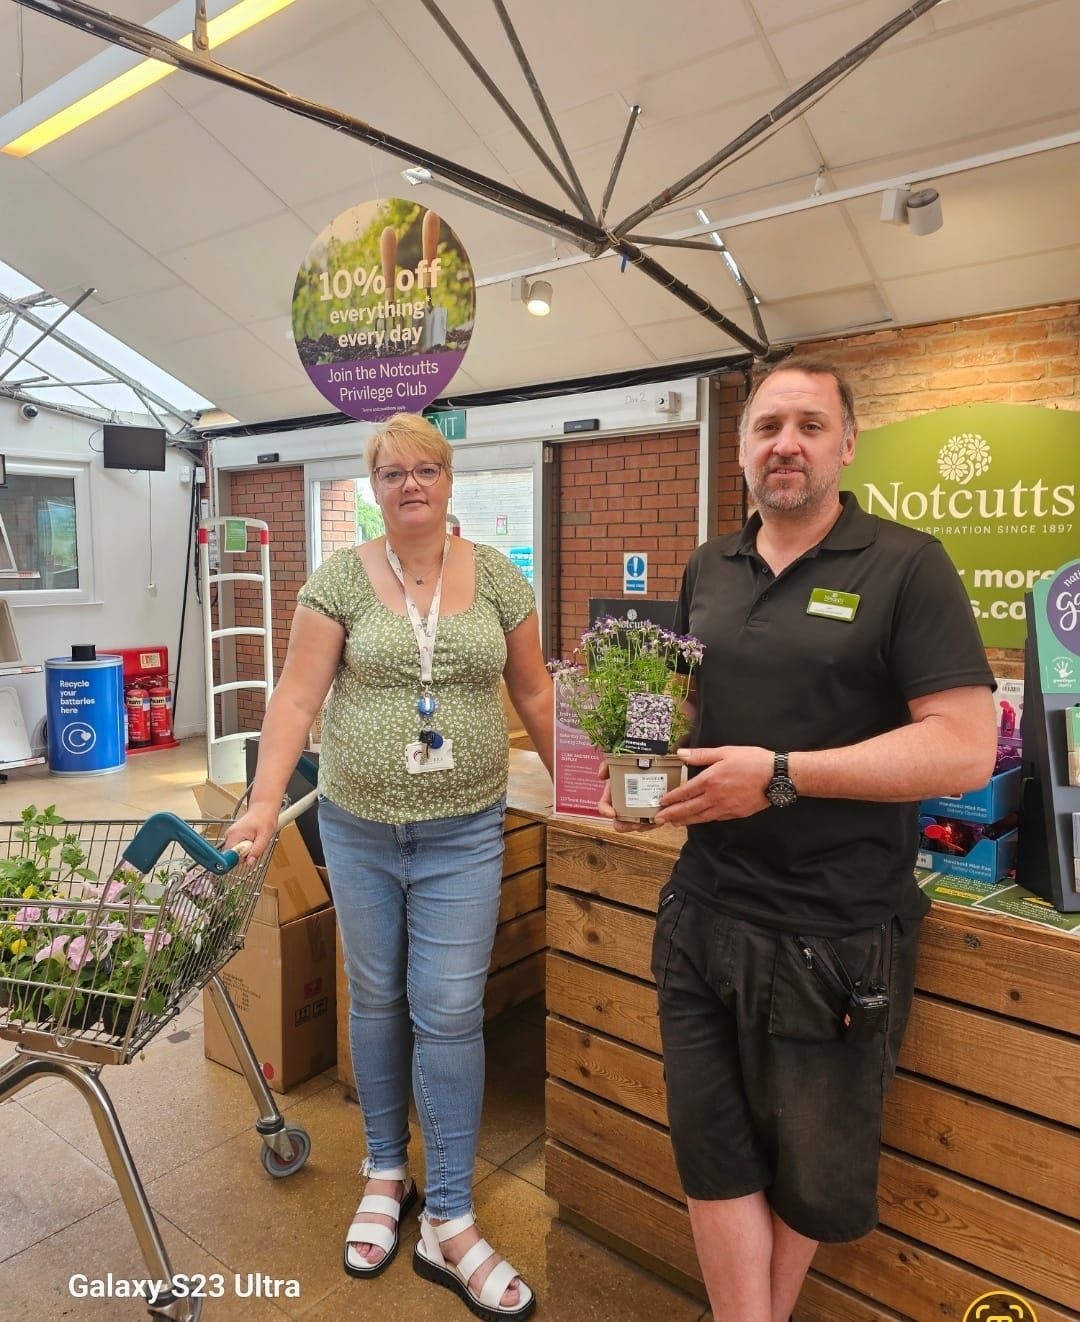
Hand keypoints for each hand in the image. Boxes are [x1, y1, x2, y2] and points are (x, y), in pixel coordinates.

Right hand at [222, 803, 278, 862]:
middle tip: (256, 845)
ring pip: (237, 852)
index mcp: (234, 835)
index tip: (249, 855)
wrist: (264, 808)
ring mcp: (231, 835)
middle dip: (246, 854)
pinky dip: (247, 847)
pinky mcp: (234, 836)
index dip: (241, 859)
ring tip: (256, 840)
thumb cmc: (265, 817)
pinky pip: (239, 847)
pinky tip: (254, 839)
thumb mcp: (265, 835)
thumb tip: (249, 862)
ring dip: (248, 851)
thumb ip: (257, 850)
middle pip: (234, 855)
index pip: (230, 856)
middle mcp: (229, 835)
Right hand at [595, 759, 661, 832]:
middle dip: (627, 826)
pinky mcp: (652, 812)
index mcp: (614, 796)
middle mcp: (624, 806)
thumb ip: (606, 765)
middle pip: (620, 824)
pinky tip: (661, 819)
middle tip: (636, 823)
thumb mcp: (618, 761)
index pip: (603, 807)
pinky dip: (656, 823)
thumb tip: (601, 776)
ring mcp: (638, 811)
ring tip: (652, 821)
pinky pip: (653, 823)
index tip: (612, 813)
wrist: (654, 760)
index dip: (605, 812)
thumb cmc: (634, 763)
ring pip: (637, 826)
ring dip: (643, 827)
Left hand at [652, 745, 772, 826]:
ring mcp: (726, 807)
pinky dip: (704, 820)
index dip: (672, 798)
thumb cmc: (752, 761)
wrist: (776, 777)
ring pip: (701, 817)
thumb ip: (701, 755)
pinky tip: (700, 819)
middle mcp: (715, 797)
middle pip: (689, 808)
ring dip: (686, 820)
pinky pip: (716, 818)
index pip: (685, 792)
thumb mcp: (725, 752)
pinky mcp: (736, 813)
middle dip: (672, 814)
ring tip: (675, 823)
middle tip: (659, 819)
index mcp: (710, 780)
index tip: (661, 802)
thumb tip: (682, 754)